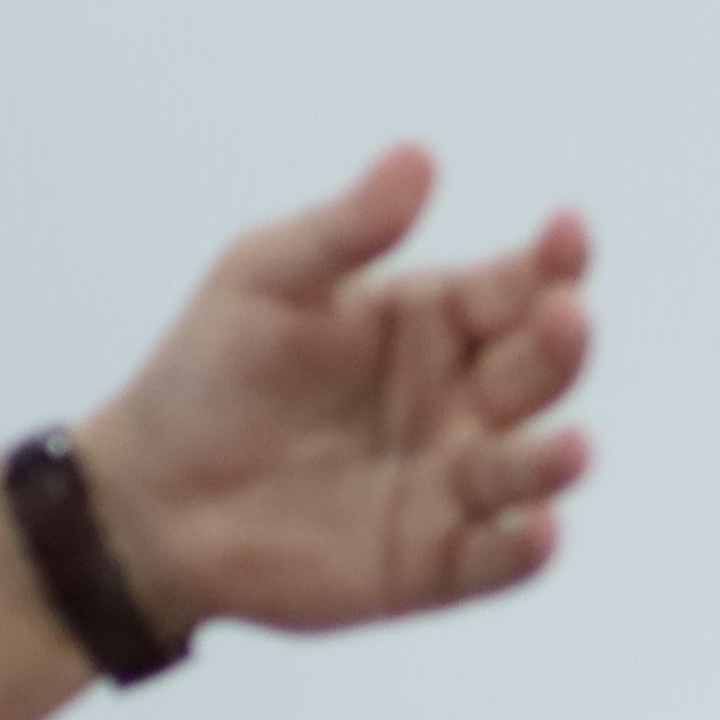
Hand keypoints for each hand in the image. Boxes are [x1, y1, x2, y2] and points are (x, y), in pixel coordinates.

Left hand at [83, 147, 592, 641]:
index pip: (516, 284)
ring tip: (571, 446)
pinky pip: (496, 560)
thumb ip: (346, 228)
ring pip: (528, 468)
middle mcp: (463, 400)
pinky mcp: (434, 564)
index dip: (553, 259)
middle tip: (563, 318)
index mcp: (435, 321)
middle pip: (537, 370)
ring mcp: (453, 485)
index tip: (567, 231)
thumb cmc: (210, 373)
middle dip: (559, 345)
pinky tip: (540, 531)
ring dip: (555, 458)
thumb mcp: (268, 279)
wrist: (148, 497)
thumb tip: (418, 154)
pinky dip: (525, 550)